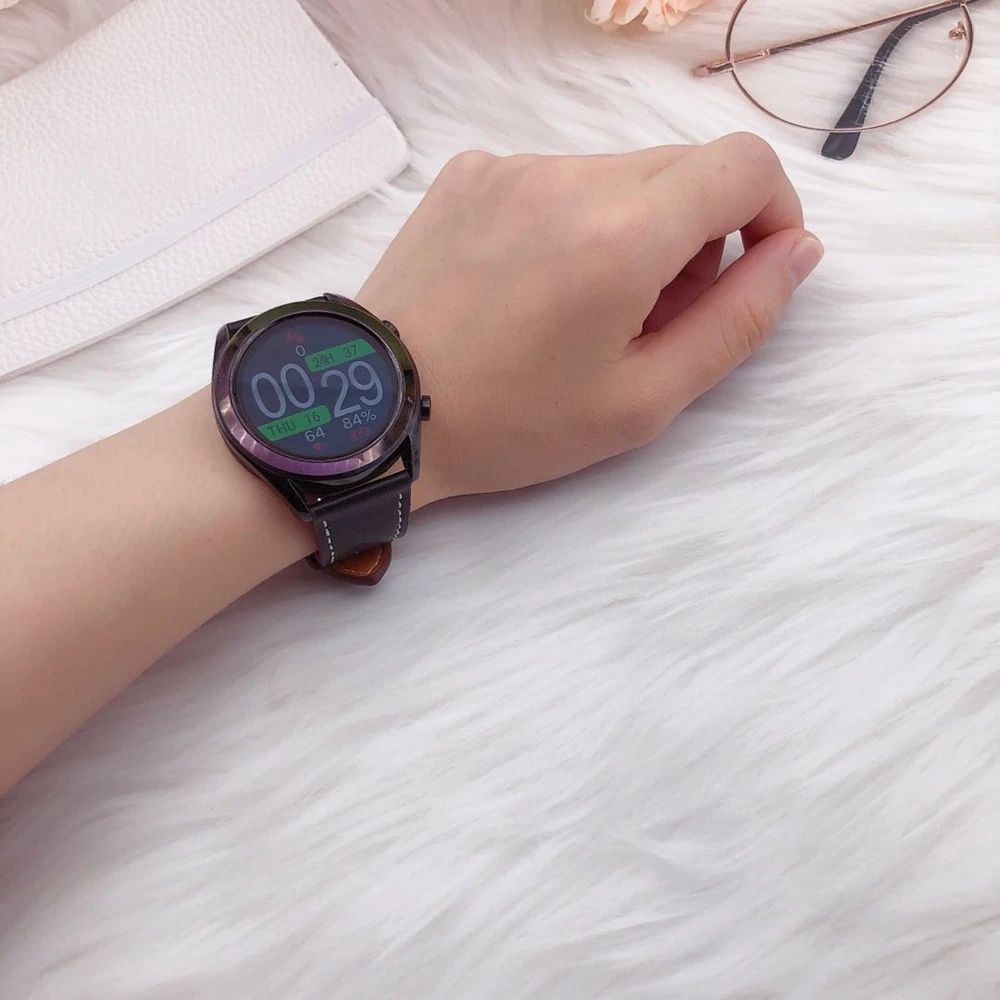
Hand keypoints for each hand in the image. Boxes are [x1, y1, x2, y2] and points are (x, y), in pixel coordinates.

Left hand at [358, 134, 821, 506]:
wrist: (376, 409)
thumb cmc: (511, 424)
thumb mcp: (643, 399)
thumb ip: (739, 321)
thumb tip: (797, 251)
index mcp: (623, 231)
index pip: (744, 164)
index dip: (771, 211)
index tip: (751, 268)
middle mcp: (569, 174)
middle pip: (682, 169)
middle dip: (698, 234)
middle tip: (654, 315)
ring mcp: (511, 166)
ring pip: (618, 174)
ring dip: (632, 228)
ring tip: (583, 310)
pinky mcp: (468, 173)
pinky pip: (555, 179)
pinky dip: (572, 220)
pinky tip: (532, 286)